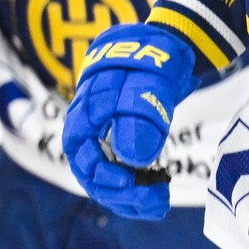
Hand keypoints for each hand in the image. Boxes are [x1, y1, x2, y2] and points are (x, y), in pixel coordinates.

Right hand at [64, 23, 194, 219]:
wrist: (168, 44)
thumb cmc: (156, 56)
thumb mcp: (152, 79)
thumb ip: (140, 114)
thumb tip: (133, 158)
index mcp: (88, 108)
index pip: (80, 151)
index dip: (100, 172)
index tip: (129, 181)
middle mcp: (92, 126)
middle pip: (91, 171)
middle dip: (120, 192)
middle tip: (154, 200)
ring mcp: (105, 136)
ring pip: (106, 178)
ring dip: (129, 197)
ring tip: (159, 204)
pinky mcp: (121, 143)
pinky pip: (121, 175)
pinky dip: (136, 191)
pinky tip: (156, 199)